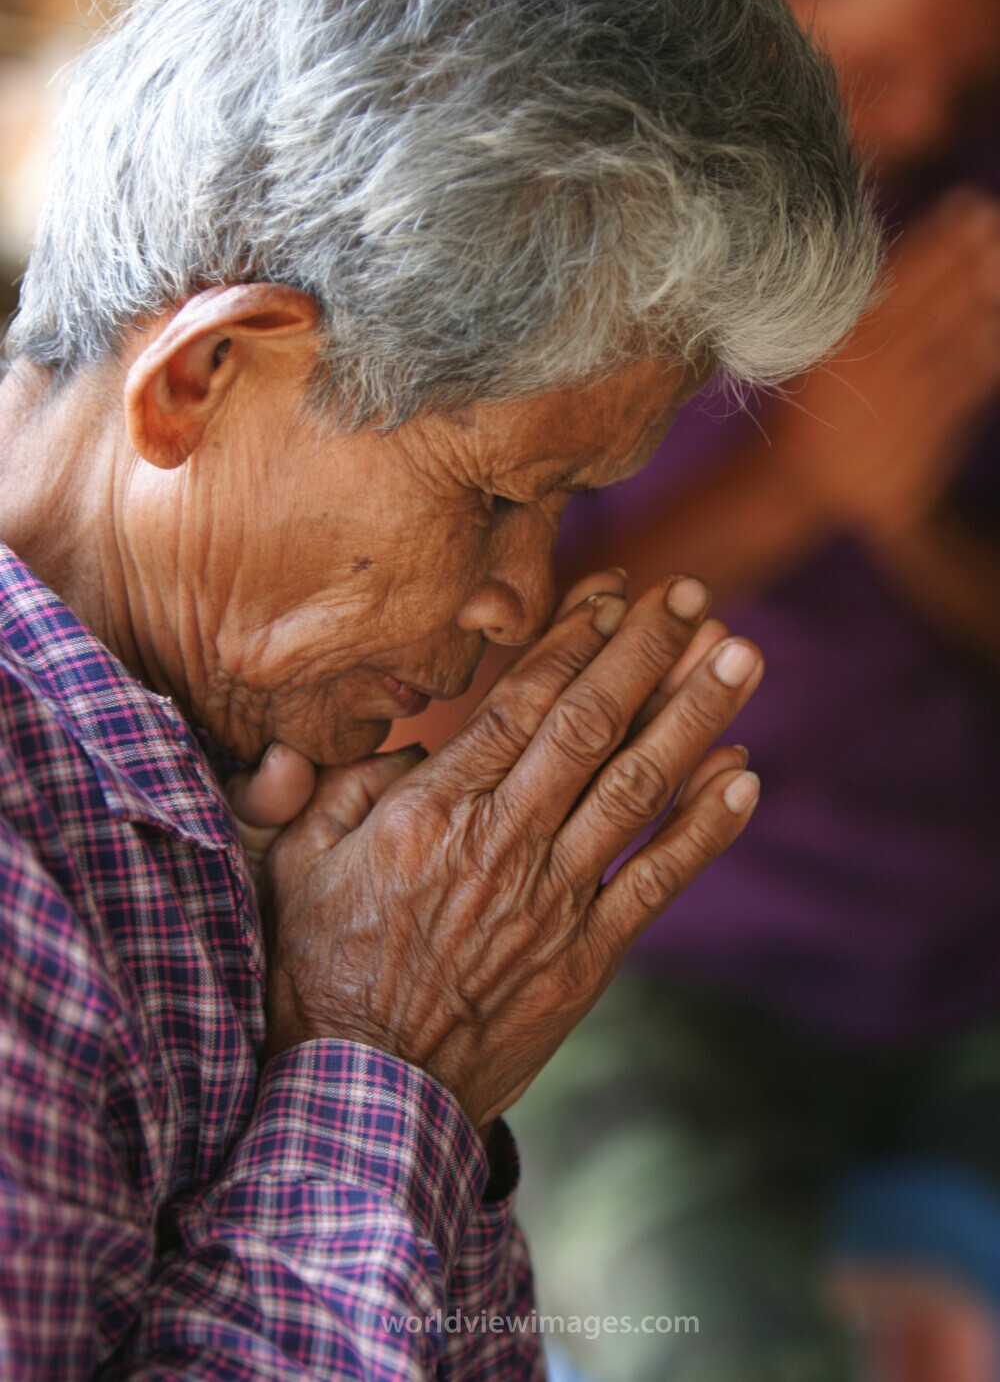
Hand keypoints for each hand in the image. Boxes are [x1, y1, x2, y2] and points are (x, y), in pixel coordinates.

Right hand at [261, 574, 762, 1132]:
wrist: (362, 1094)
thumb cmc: (317, 972)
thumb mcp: (295, 864)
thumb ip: (342, 787)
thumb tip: (405, 745)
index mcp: (430, 812)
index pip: (519, 704)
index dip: (573, 641)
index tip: (614, 593)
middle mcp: (502, 842)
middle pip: (592, 725)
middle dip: (646, 652)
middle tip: (693, 597)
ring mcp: (552, 901)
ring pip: (638, 788)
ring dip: (696, 717)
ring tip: (742, 659)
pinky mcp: (587, 959)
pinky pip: (659, 881)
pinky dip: (706, 828)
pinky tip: (747, 778)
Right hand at [768, 189, 999, 538]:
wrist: (793, 484)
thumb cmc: (809, 406)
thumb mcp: (816, 354)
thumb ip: (857, 314)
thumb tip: (910, 255)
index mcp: (837, 347)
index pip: (896, 284)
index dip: (937, 244)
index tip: (968, 208)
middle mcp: (868, 378)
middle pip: (929, 310)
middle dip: (966, 266)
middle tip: (993, 227)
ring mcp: (895, 414)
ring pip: (950, 350)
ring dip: (980, 307)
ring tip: (997, 268)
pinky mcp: (917, 448)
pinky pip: (958, 399)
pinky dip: (979, 366)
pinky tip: (994, 336)